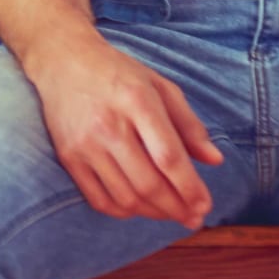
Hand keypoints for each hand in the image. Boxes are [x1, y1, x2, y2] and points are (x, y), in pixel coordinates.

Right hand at [32, 27, 222, 229]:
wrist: (64, 60)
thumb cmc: (118, 73)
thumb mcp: (159, 86)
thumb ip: (189, 124)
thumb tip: (215, 160)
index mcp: (137, 100)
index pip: (168, 157)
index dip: (190, 188)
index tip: (205, 205)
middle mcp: (109, 124)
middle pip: (149, 184)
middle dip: (177, 208)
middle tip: (193, 217)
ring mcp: (85, 143)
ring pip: (126, 198)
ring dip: (154, 213)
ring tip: (170, 213)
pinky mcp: (68, 156)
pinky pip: (99, 200)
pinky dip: (123, 212)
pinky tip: (139, 207)